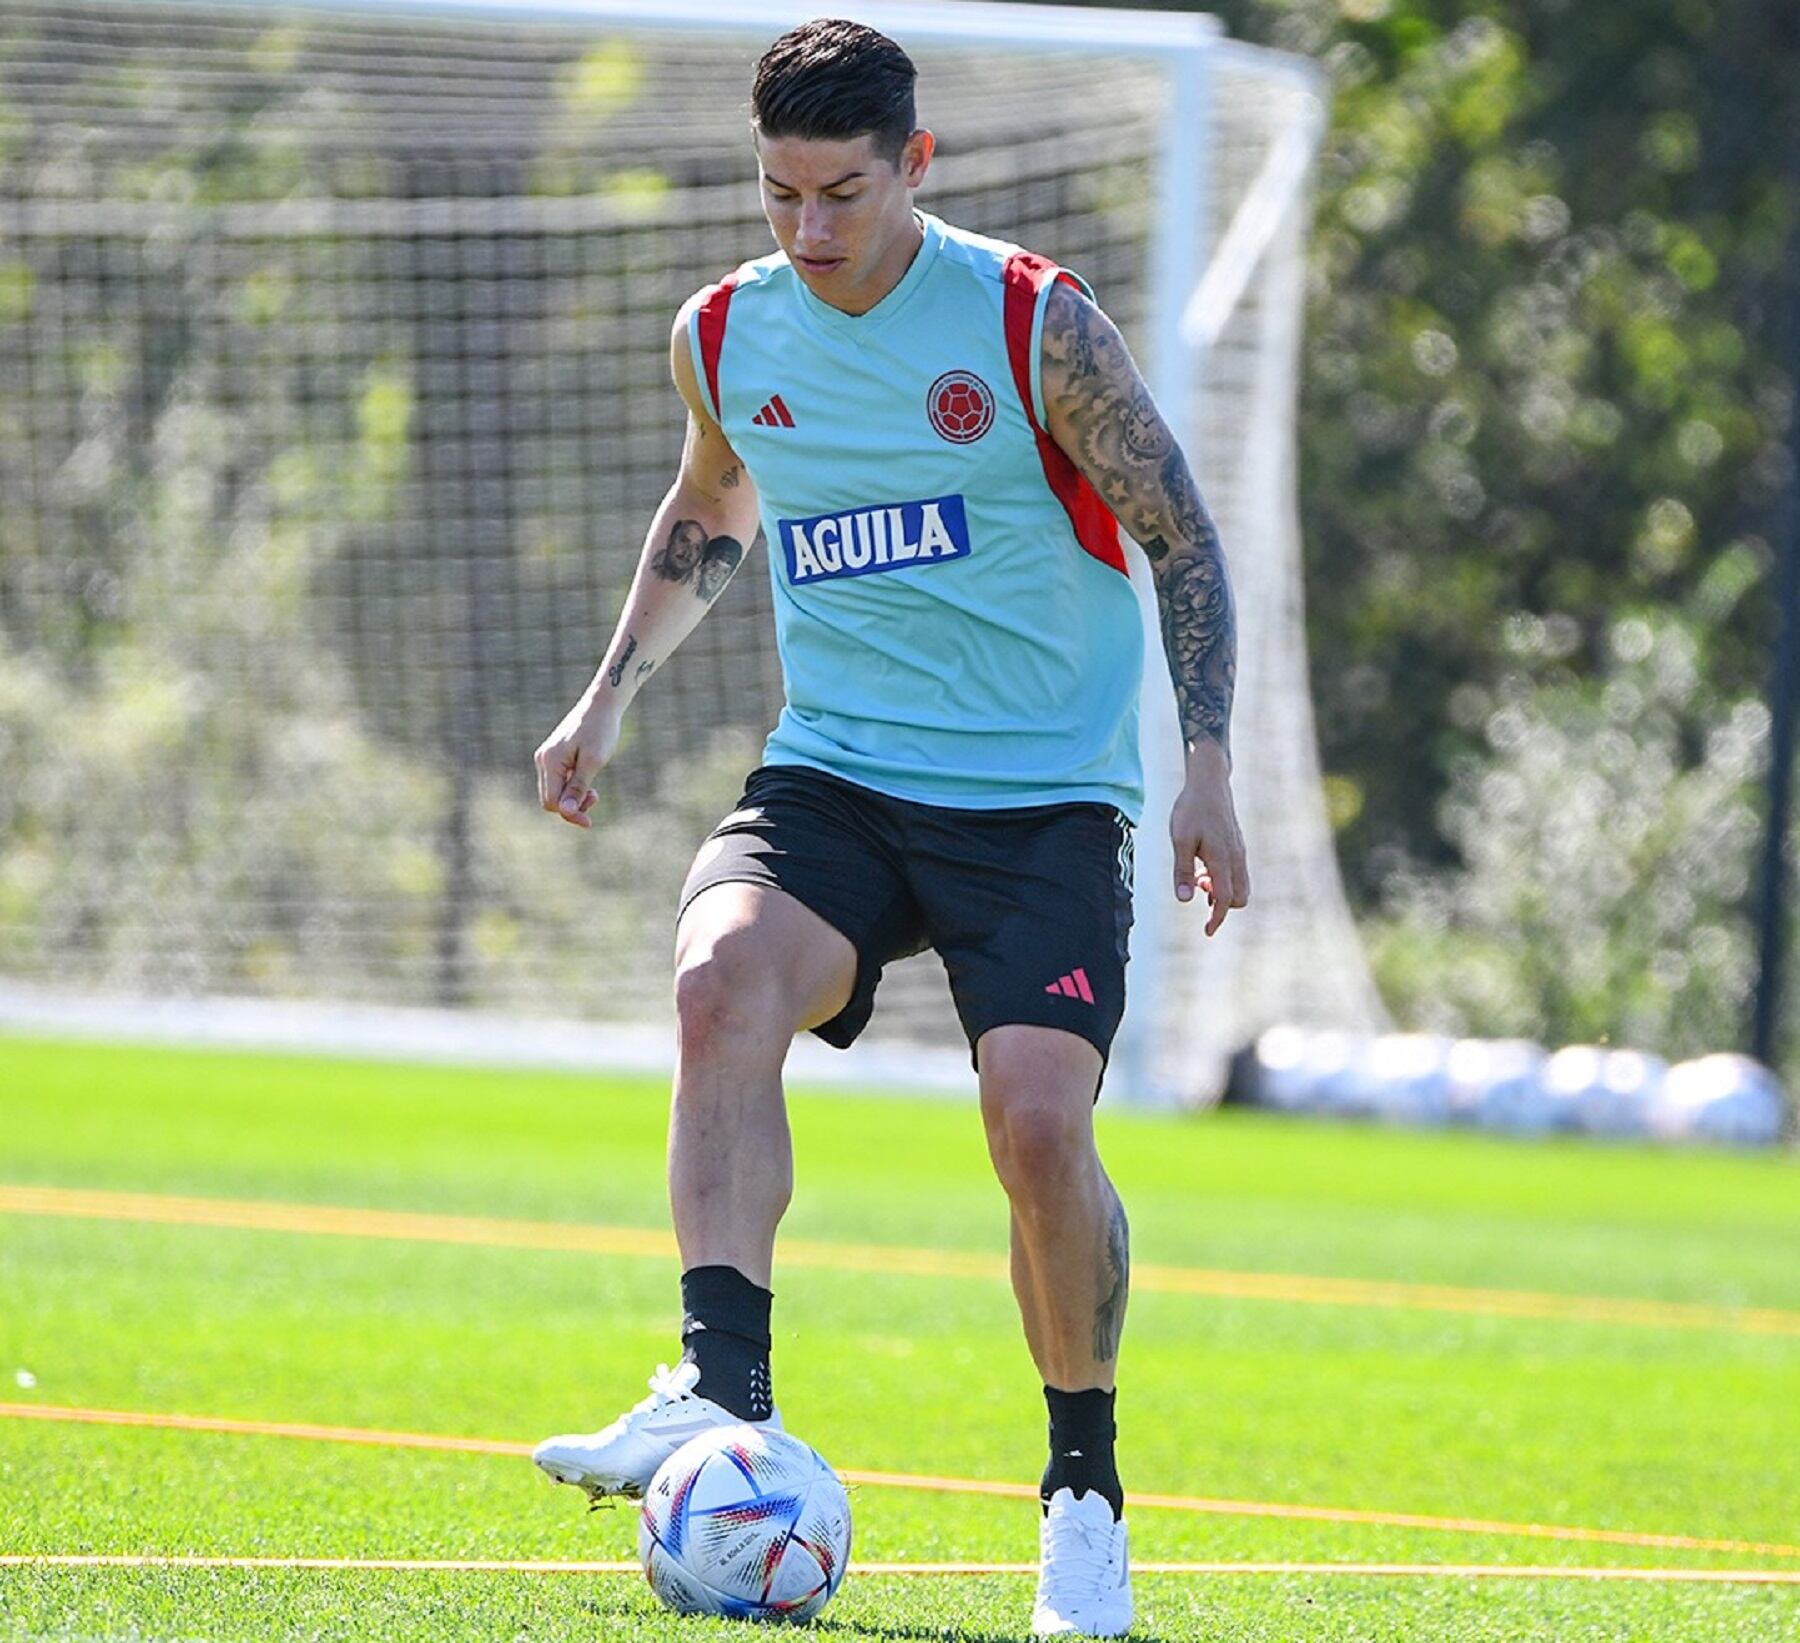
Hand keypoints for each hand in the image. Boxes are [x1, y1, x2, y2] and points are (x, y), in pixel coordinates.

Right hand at [533, 703, 620, 830]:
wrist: (602, 705)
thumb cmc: (601, 730)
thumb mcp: (593, 762)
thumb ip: (578, 787)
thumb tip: (565, 811)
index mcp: (549, 761)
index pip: (552, 802)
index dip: (570, 814)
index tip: (590, 821)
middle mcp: (543, 759)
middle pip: (550, 799)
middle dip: (571, 807)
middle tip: (595, 797)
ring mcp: (547, 757)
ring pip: (555, 791)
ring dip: (573, 797)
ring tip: (594, 791)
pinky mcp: (554, 756)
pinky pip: (559, 781)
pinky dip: (572, 787)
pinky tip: (589, 783)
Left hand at [1170, 752, 1248, 935]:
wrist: (1209, 781)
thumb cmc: (1191, 809)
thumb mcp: (1180, 840)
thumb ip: (1183, 871)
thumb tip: (1185, 900)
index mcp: (1222, 859)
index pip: (1224, 899)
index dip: (1216, 918)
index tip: (1207, 931)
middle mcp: (1236, 858)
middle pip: (1238, 897)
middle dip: (1220, 904)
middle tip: (1197, 888)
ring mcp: (1239, 851)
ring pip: (1240, 885)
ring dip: (1221, 891)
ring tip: (1198, 876)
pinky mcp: (1237, 845)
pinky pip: (1237, 872)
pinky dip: (1223, 878)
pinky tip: (1204, 866)